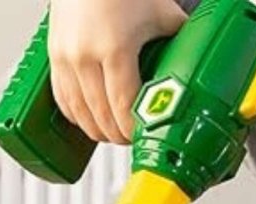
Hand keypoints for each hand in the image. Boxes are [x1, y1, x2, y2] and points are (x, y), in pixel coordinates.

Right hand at [48, 0, 187, 143]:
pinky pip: (62, 100)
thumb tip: (202, 65)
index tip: (146, 136)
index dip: (135, 131)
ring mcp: (64, 56)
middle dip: (121, 135)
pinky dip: (78, 116)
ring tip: (116, 133)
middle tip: (135, 138)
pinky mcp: (52, 55)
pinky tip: (92, 120)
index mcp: (114, 48)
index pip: (123, 109)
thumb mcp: (162, 13)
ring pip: (80, 115)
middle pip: (102, 118)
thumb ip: (181, 42)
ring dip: (99, 130)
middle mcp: (84, 55)